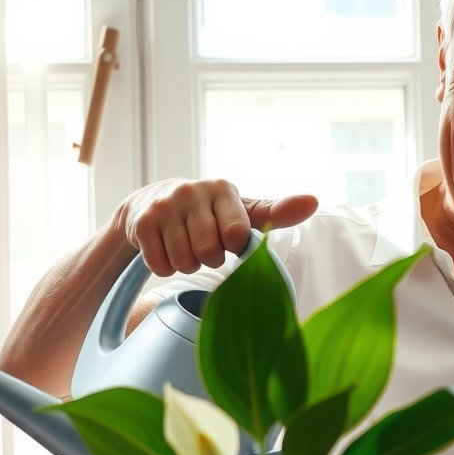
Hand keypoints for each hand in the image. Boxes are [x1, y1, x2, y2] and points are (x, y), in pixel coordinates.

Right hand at [118, 178, 317, 275]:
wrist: (149, 203)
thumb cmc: (207, 212)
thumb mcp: (240, 210)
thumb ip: (275, 211)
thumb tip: (313, 201)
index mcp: (222, 188)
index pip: (236, 234)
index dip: (233, 247)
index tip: (228, 240)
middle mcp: (191, 191)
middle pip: (209, 253)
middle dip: (209, 259)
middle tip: (204, 246)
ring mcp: (163, 206)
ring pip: (184, 262)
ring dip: (187, 263)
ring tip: (185, 245)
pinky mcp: (140, 223)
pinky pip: (160, 264)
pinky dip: (165, 265)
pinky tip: (166, 248)